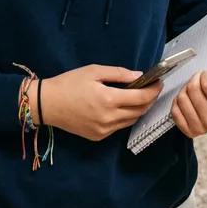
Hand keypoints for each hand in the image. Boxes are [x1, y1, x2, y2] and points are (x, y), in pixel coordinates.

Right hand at [34, 65, 162, 141]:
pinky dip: (125, 117)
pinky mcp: (98, 137)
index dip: (153, 90)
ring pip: (131, 121)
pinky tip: (122, 107)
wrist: (47, 104)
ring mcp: (104, 130)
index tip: (158, 82)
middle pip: (139, 111)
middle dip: (149, 100)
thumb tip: (139, 76)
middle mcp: (109, 118)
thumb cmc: (69, 83)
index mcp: (108, 100)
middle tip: (152, 88)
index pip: (141, 98)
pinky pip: (118, 127)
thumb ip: (118, 74)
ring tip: (139, 97)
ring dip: (139, 109)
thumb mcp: (93, 71)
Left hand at [171, 70, 206, 137]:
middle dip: (195, 79)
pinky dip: (178, 101)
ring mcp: (199, 128)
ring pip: (182, 97)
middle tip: (200, 79)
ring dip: (186, 89)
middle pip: (193, 89)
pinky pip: (174, 109)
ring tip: (194, 89)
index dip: (206, 75)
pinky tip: (188, 100)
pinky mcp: (188, 131)